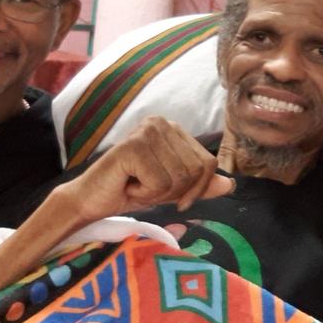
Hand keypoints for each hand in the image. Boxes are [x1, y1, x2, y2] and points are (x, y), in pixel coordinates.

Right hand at [55, 117, 233, 221]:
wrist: (92, 200)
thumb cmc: (130, 190)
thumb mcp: (172, 189)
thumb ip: (200, 185)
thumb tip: (231, 184)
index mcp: (174, 128)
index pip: (208, 162)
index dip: (196, 189)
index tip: (174, 198)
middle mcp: (161, 123)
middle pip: (195, 170)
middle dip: (174, 191)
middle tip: (147, 187)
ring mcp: (147, 131)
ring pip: (179, 178)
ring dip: (157, 193)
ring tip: (136, 184)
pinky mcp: (133, 146)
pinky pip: (160, 183)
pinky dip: (144, 194)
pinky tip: (127, 185)